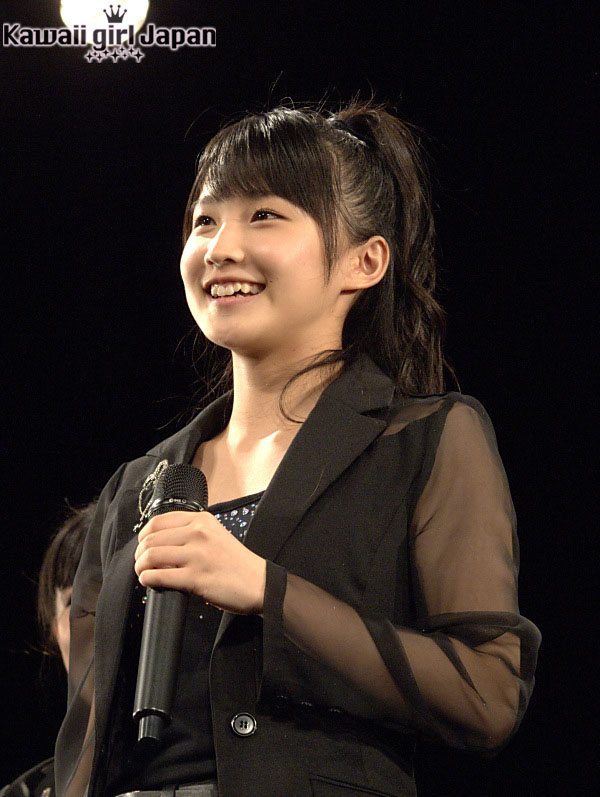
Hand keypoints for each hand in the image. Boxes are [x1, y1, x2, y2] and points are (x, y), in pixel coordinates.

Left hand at [134, 511, 265, 614]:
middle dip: (139, 554)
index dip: (143, 535)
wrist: (259, 584)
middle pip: (151, 539)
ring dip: (140, 567)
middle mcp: (198, 533)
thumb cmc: (236, 563)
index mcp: (202, 520)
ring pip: (151, 556)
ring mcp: (197, 555)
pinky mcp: (196, 578)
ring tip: (143, 573)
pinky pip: (159, 576)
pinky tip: (150, 582)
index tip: (143, 545)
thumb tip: (160, 544)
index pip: (158, 521)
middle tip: (140, 563)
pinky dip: (148, 579)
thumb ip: (191, 534)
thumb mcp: (215, 535)